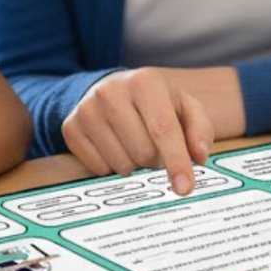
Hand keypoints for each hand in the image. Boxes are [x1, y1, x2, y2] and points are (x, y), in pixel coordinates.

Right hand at [61, 67, 212, 194]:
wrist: (112, 89)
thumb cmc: (155, 102)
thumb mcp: (184, 107)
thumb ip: (200, 129)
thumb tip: (198, 156)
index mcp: (145, 82)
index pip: (163, 129)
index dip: (177, 162)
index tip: (185, 188)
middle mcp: (111, 91)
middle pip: (143, 153)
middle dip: (156, 160)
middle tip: (155, 146)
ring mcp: (87, 109)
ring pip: (121, 164)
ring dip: (135, 164)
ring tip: (134, 143)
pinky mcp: (70, 127)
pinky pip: (99, 169)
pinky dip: (113, 166)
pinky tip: (115, 145)